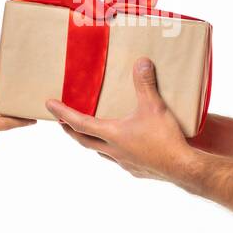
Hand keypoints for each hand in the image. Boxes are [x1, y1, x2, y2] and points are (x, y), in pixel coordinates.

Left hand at [46, 57, 194, 181]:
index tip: (49, 105)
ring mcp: (123, 162)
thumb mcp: (155, 107)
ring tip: (91, 132)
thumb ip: (145, 84)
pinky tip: (122, 147)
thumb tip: (141, 62)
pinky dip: (112, 151)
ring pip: (99, 151)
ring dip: (91, 141)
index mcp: (112, 134)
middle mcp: (112, 150)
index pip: (79, 122)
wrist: (183, 168)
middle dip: (70, 129)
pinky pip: (117, 159)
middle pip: (83, 140)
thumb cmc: (165, 139)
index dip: (63, 113)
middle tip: (62, 121)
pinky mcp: (135, 170)